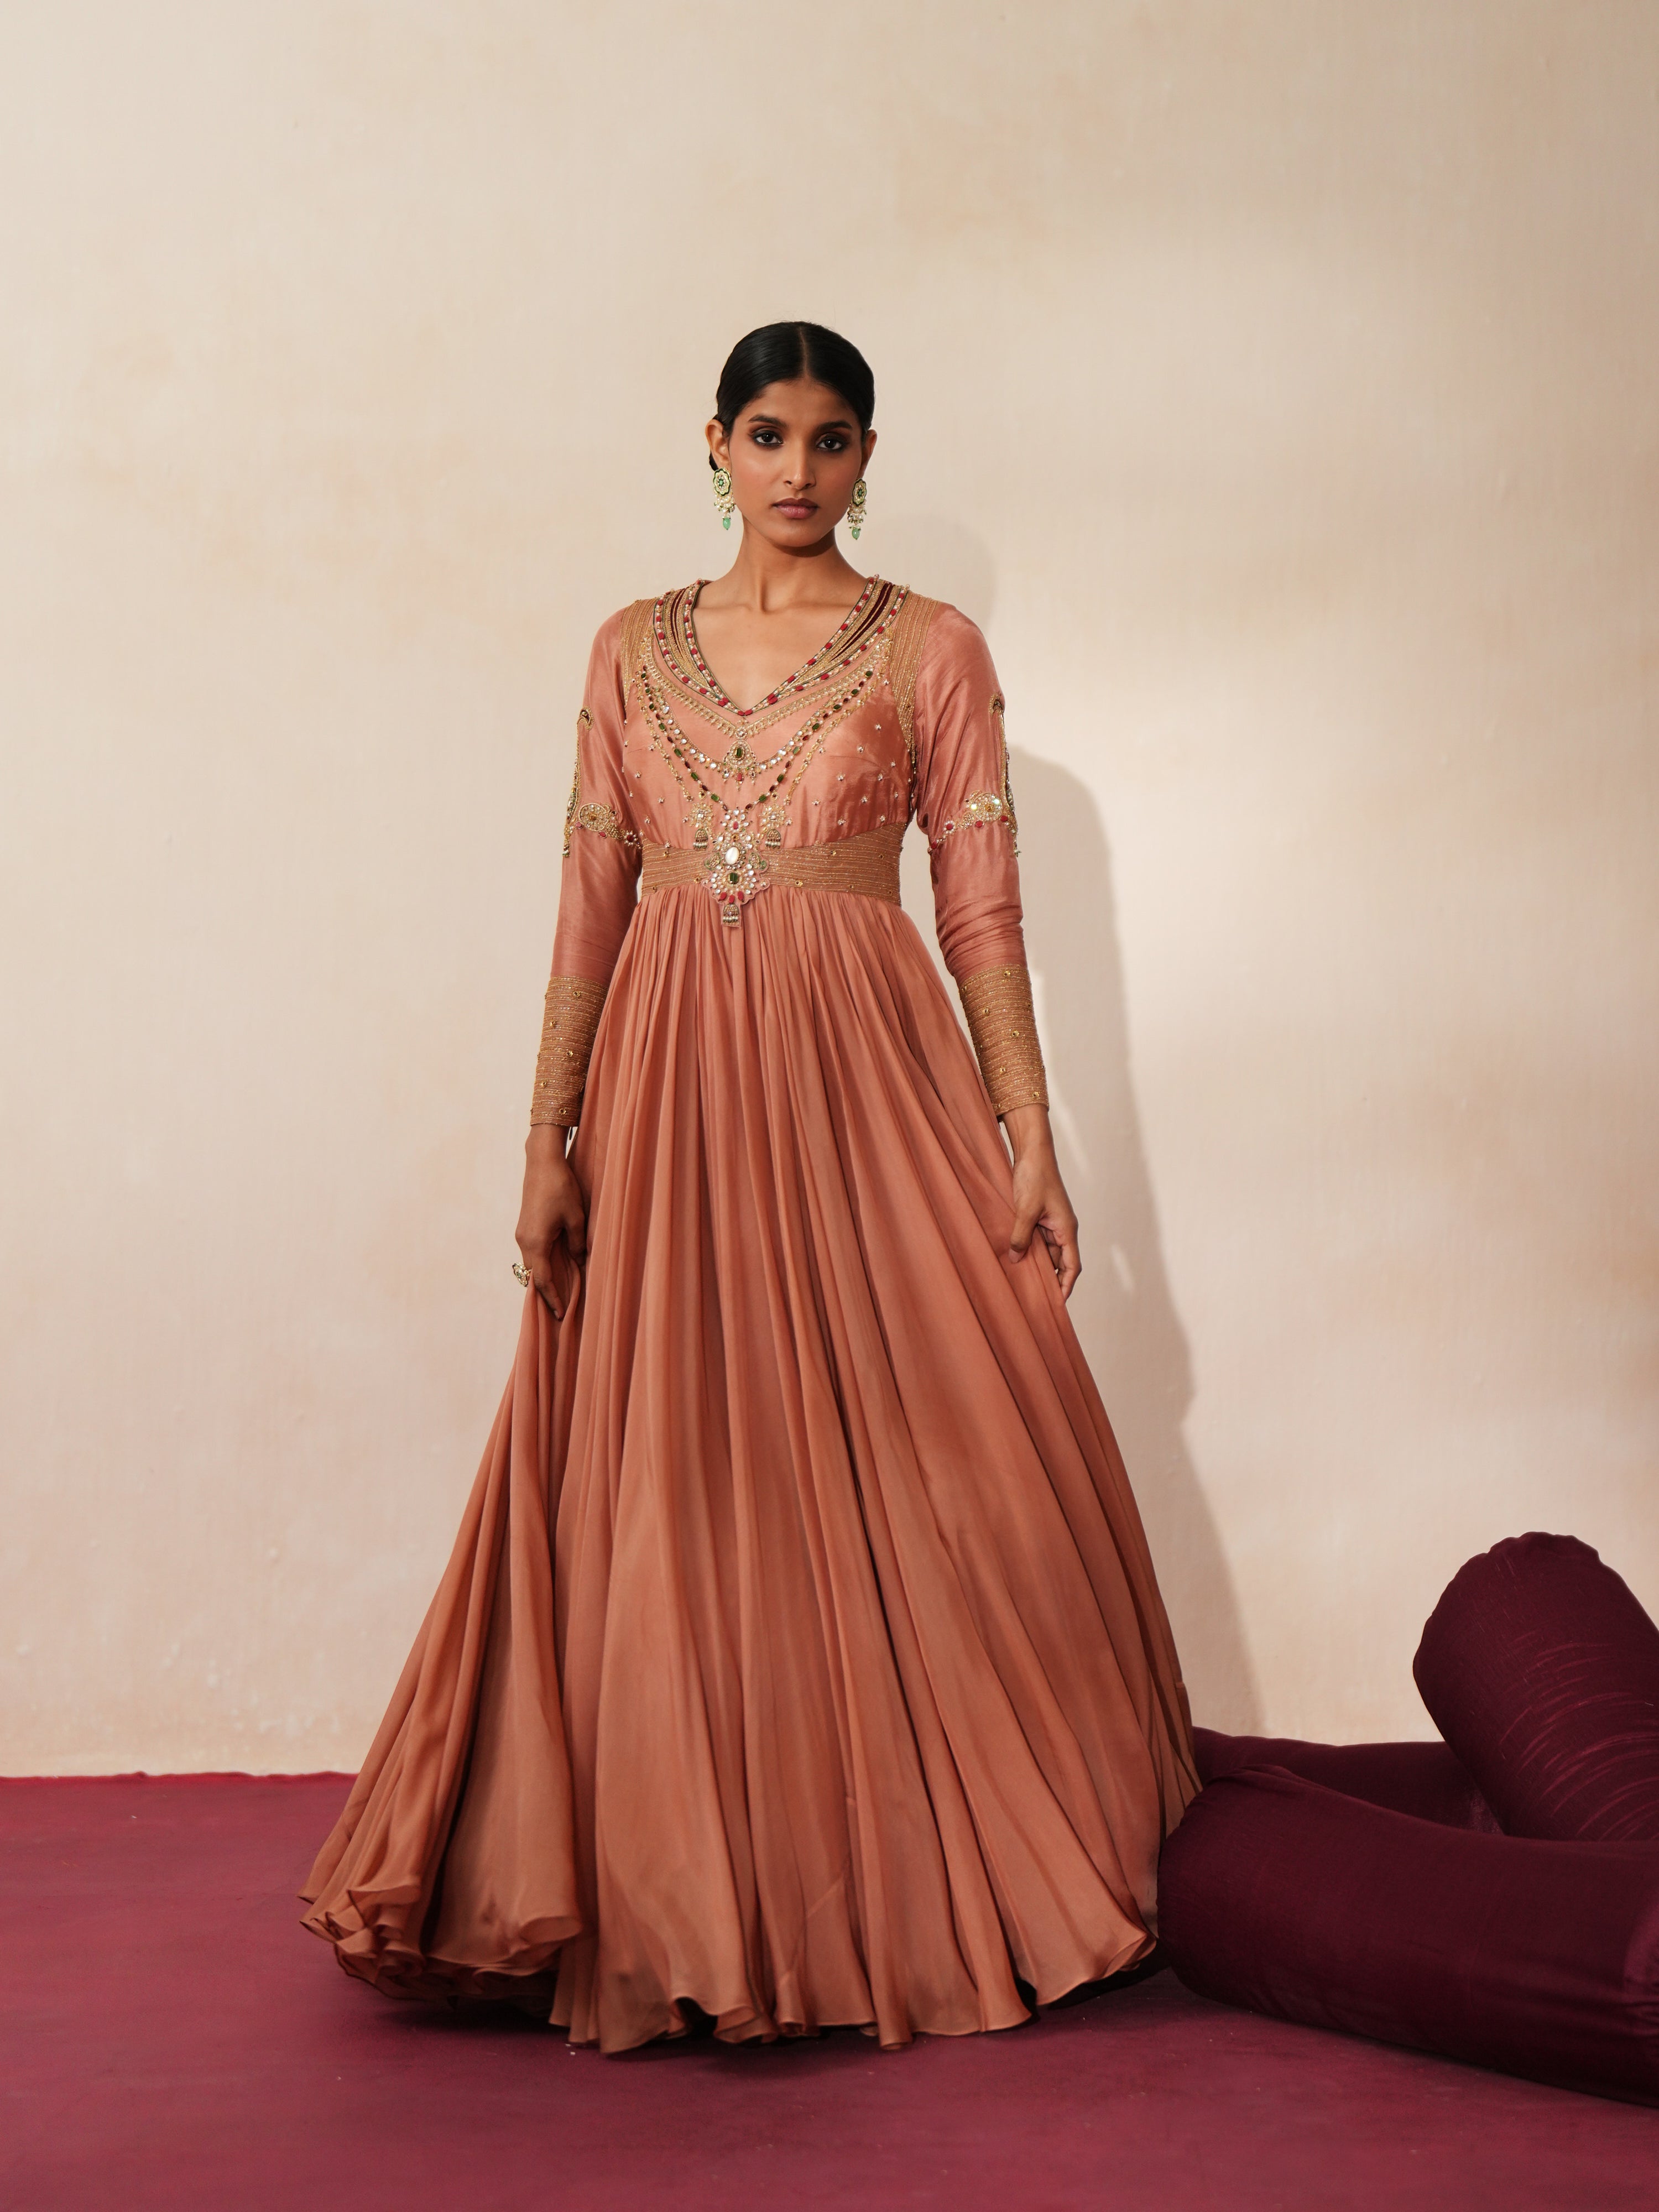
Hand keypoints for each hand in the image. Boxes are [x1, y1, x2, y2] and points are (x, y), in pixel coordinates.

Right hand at [515, 1123, 586, 1319]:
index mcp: (536, 1242)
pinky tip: (553, 1267)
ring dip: (542, 1279)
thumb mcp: (576, 1217)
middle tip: (558, 1310)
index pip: (543, 1280)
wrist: (542, 1162)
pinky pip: (531, 1253)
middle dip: (545, 1294)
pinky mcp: (524, 1226)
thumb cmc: (561, 1188)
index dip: (553, 1299)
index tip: (561, 1314)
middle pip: (533, 1276)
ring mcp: (521, 1233)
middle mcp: (524, 1241)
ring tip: (557, 1293)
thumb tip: (580, 1262)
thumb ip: (578, 1244)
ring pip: (531, 1265)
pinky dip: (540, 1265)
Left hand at [1002, 1105, 1080, 1301]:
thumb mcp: (1025, 1209)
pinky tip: (1014, 1257)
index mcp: (1066, 1229)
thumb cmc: (1035, 1177)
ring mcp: (1051, 1223)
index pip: (1071, 1265)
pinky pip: (1036, 1239)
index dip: (1066, 1285)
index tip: (1058, 1304)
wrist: (1032, 1152)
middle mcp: (1062, 1229)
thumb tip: (1016, 1260)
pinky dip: (1027, 1249)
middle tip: (1035, 1299)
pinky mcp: (1039, 1217)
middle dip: (1049, 1280)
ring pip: (1045, 1251)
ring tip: (1021, 1283)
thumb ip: (1021, 1236)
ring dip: (1035, 1264)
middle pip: (1059, 1262)